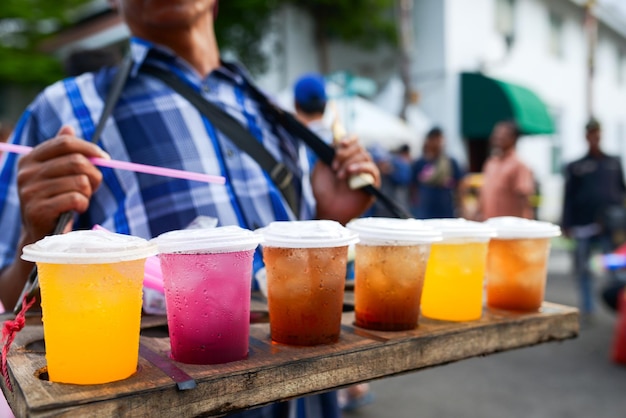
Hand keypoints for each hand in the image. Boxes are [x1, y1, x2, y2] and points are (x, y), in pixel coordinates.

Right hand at [16, 125, 108, 243]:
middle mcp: (26, 173)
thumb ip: (61, 153)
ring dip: (88, 193)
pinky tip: (76, 209)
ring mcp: (30, 192)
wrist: (42, 233)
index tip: (105, 158)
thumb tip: (68, 127)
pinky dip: (83, 204)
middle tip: (95, 185)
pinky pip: (75, 199)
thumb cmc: (55, 199)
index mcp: (29, 159)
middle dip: (94, 174)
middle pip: (76, 162)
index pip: (64, 143)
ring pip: (79, 182)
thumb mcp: (56, 174)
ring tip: (80, 199)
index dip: (89, 148)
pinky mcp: (38, 210)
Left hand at [312, 135, 379, 223]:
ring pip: (363, 156)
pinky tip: (350, 172)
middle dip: (344, 153)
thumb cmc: (323, 191)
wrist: (327, 209)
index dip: (348, 139)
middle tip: (333, 166)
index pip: (353, 142)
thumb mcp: (320, 168)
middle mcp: (357, 163)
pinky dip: (360, 167)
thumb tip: (337, 138)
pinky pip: (371, 168)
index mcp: (345, 158)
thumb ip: (327, 152)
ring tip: (339, 176)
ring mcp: (365, 173)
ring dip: (349, 163)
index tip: (340, 143)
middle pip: (358, 147)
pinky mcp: (372, 183)